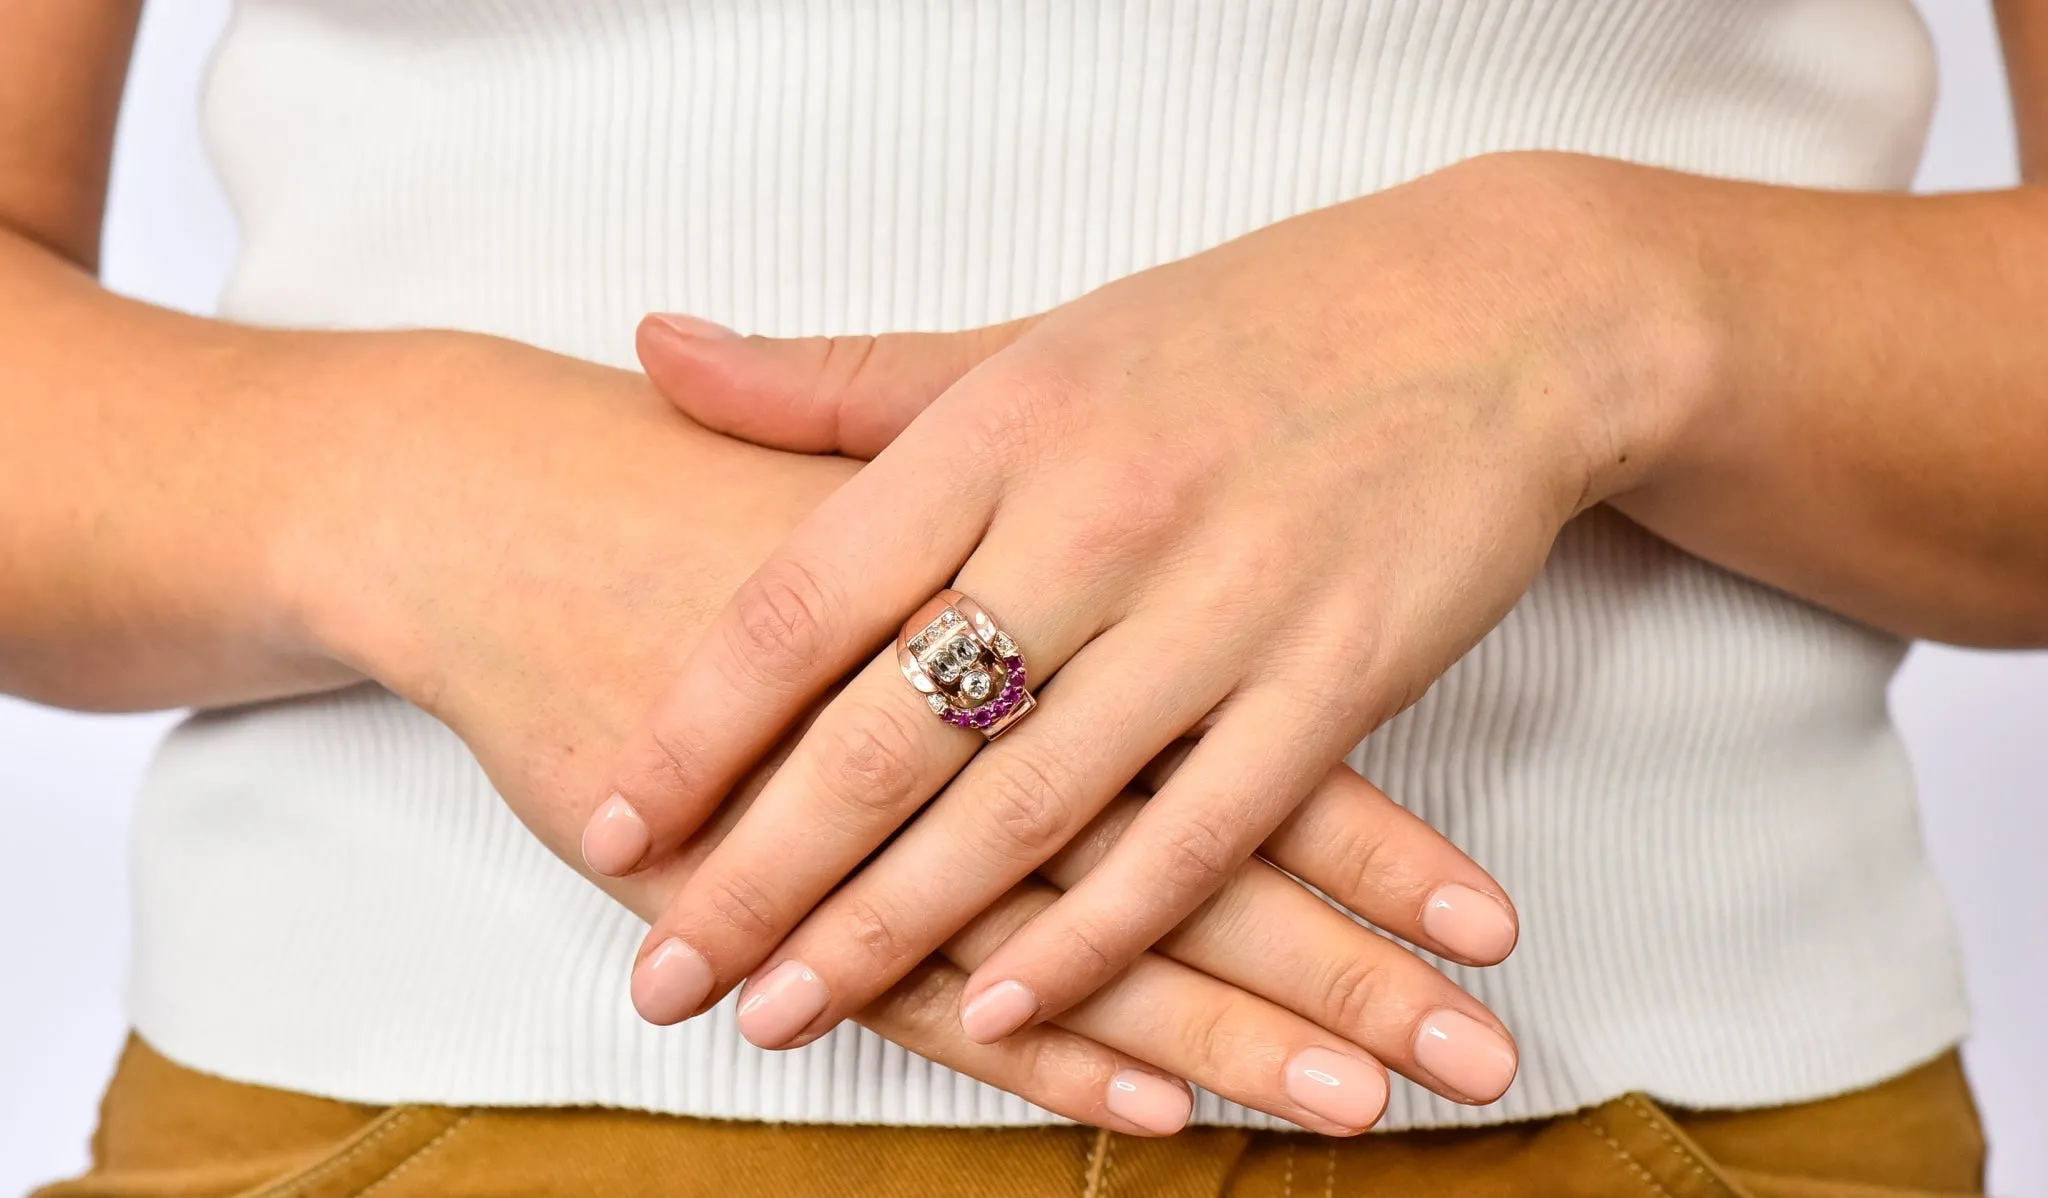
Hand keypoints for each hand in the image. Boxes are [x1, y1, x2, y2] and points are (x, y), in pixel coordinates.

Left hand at [600, 154, 1667, 1096]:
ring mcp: (1219, 605)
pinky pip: (1193, 840)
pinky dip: (1093, 938)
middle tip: (668, 975)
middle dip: (761, 871)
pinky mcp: (1334, 680)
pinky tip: (1000, 1009)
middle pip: (890, 729)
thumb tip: (653, 349)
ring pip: (1024, 806)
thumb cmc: (1237, 331)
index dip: (697, 725)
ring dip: (892, 930)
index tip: (619, 824)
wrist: (1490, 315)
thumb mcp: (1028, 337)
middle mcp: (1095, 515)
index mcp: (1001, 425)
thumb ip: (838, 380)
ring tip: (782, 1012)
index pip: (806, 597)